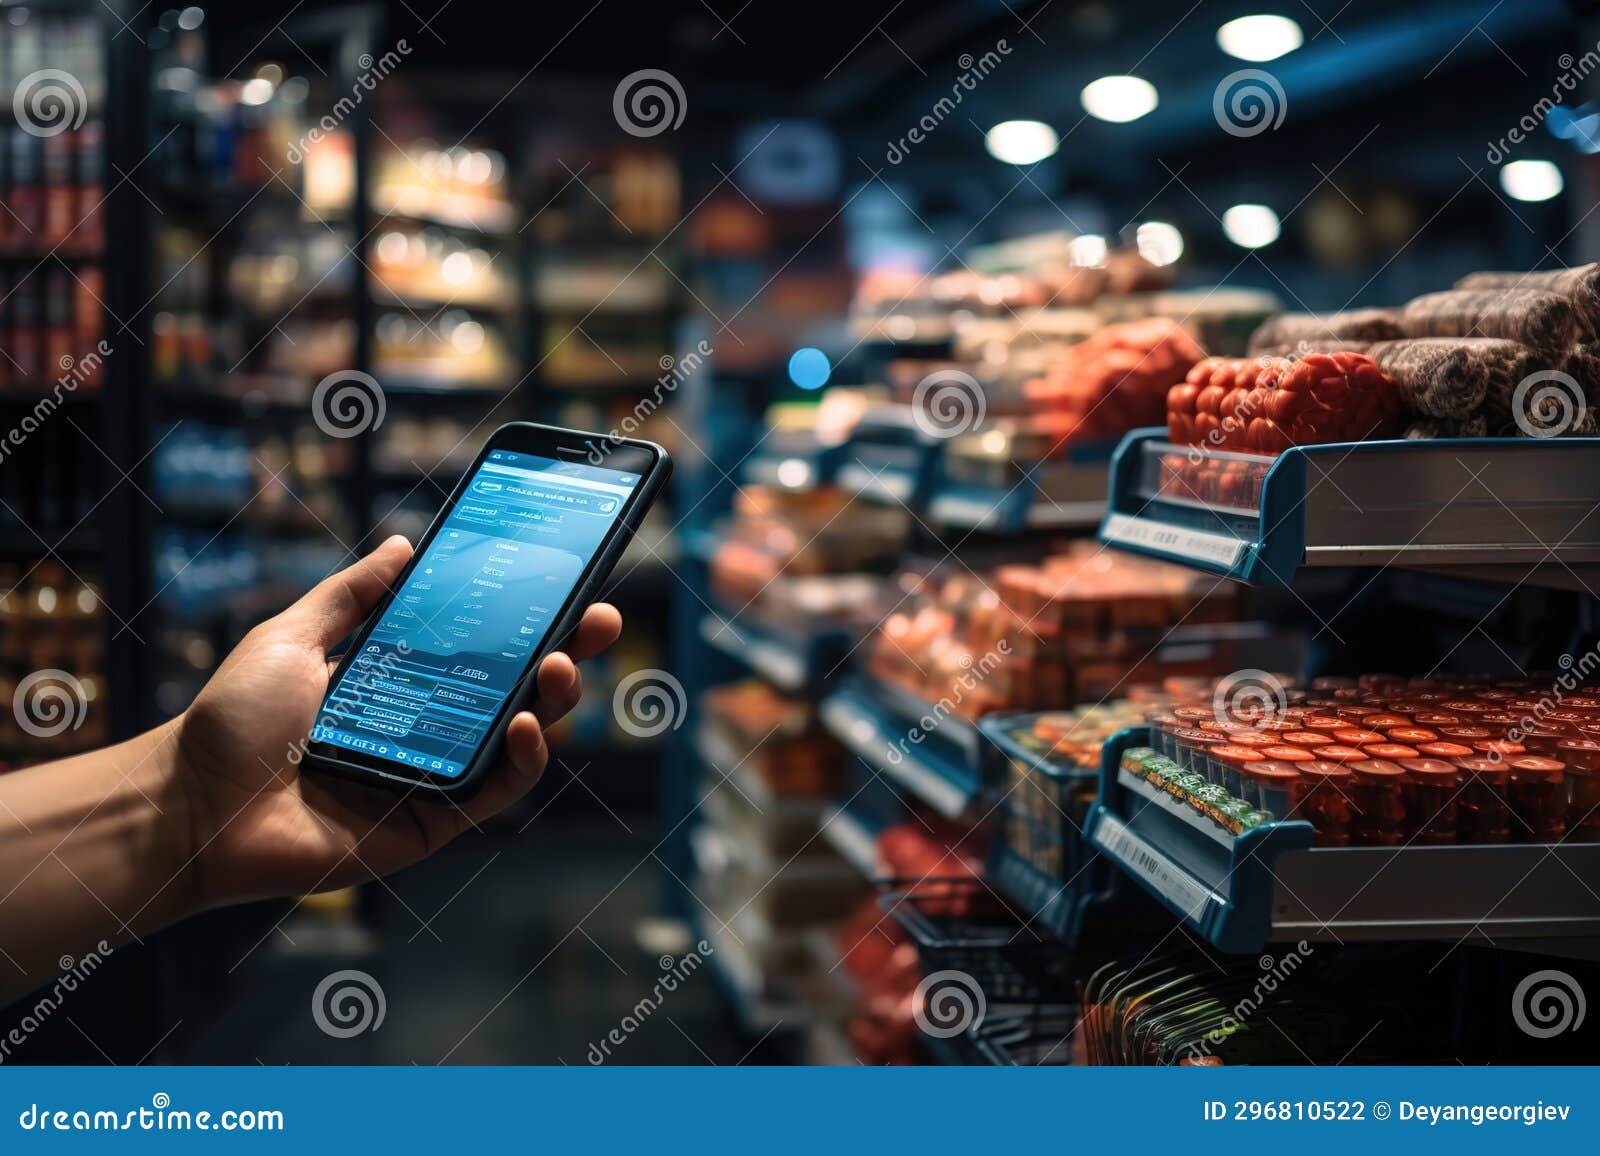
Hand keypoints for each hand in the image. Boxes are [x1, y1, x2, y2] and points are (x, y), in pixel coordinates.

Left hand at [173, 535, 621, 908]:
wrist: (190, 804)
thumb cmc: (232, 720)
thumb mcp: (292, 636)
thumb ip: (351, 595)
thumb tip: (404, 545)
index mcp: (401, 680)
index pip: (481, 643)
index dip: (528, 615)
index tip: (567, 579)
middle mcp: (427, 726)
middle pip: (515, 687)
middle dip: (567, 650)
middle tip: (596, 617)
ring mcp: (434, 774)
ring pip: (519, 738)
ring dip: (553, 699)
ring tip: (561, 663)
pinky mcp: (431, 822)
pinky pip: (494, 792)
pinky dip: (523, 761)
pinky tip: (527, 725)